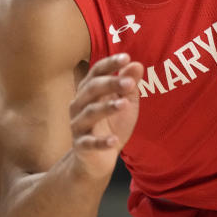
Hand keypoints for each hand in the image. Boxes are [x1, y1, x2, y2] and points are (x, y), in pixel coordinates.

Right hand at [68, 53, 142, 177]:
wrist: (98, 158)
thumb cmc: (111, 124)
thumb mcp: (125, 103)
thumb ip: (129, 85)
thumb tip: (137, 64)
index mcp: (90, 91)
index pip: (97, 72)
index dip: (110, 64)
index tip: (126, 57)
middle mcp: (80, 105)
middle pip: (92, 89)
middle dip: (110, 84)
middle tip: (129, 82)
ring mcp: (79, 125)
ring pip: (90, 113)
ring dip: (107, 108)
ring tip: (124, 104)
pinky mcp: (81, 146)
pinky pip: (89, 142)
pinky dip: (101, 142)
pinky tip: (114, 140)